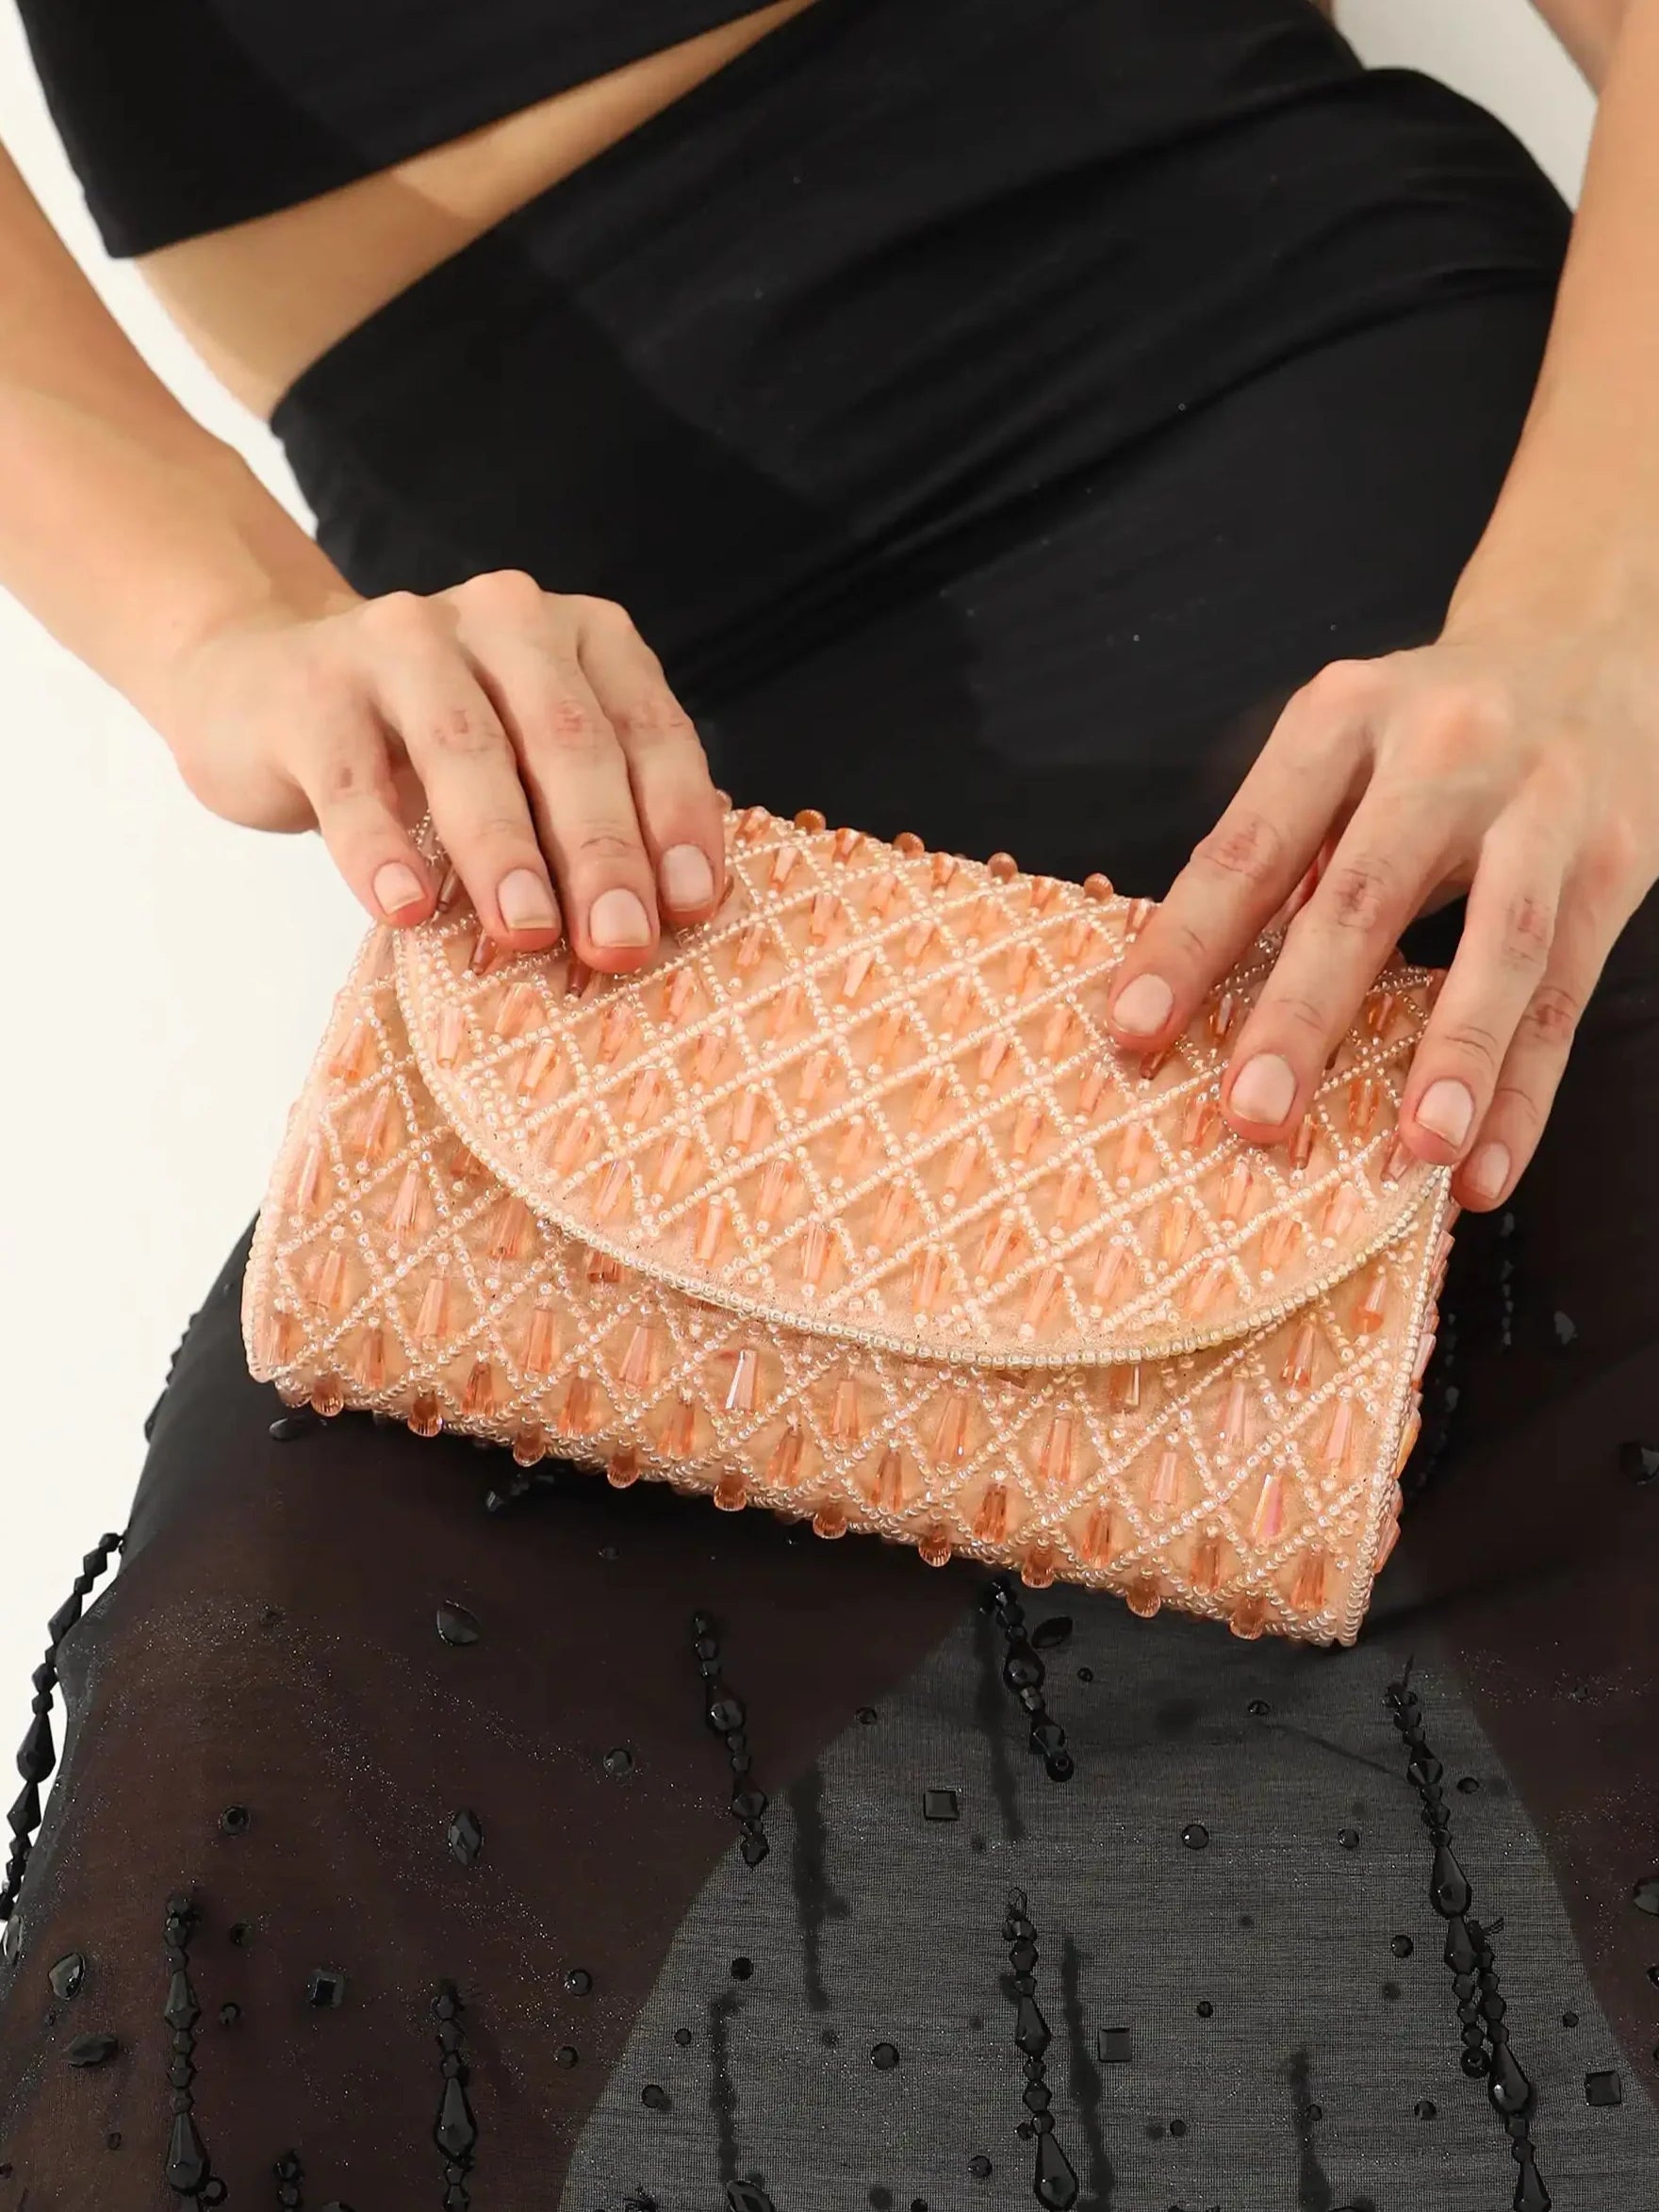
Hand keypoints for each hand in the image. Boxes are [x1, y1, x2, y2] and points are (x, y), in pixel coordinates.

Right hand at [158, 569, 726, 969]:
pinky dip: (381, 849)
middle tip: (619, 941)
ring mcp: (399, 643)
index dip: (674, 819)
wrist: (264, 686)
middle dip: (601, 850)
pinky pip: (352, 778)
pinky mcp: (310, 690)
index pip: (647, 727)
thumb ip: (596, 809)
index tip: (690, 910)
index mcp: (578, 636)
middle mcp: (501, 619)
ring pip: (465, 750)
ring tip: (527, 932)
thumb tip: (678, 907)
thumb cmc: (428, 747)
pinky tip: (406, 911)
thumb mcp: (527, 763)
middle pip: (566, 739)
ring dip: (503, 849)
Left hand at [1103, 616, 1658, 1209]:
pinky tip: (1482, 1165)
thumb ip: (1285, 852)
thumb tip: (1195, 993)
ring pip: (1498, 945)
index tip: (1133, 1026)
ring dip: (1453, 1058)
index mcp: (1342, 717)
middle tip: (1251, 1112)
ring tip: (1411, 1152)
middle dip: (1304, 1013)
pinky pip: (1566, 989)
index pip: (1250, 843)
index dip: (1189, 940)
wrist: (1591, 641)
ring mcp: (1542, 804)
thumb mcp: (1344, 746)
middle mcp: (1444, 749)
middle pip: (1364, 895)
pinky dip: (1524, 1088)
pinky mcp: (1616, 859)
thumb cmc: (1432, 726)